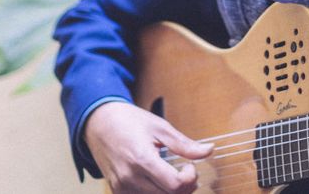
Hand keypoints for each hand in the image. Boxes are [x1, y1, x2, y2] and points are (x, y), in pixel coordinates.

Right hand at [83, 101, 213, 193]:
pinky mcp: (117, 191)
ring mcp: (122, 187)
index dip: (190, 178)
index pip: (175, 185)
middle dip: (185, 187)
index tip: (190, 165)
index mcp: (142, 159)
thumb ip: (184, 144)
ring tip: (174, 176)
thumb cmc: (129, 122)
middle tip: (186, 171)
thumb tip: (209, 150)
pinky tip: (160, 181)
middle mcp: (130, 178)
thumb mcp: (160, 127)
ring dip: (171, 192)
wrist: (99, 124)